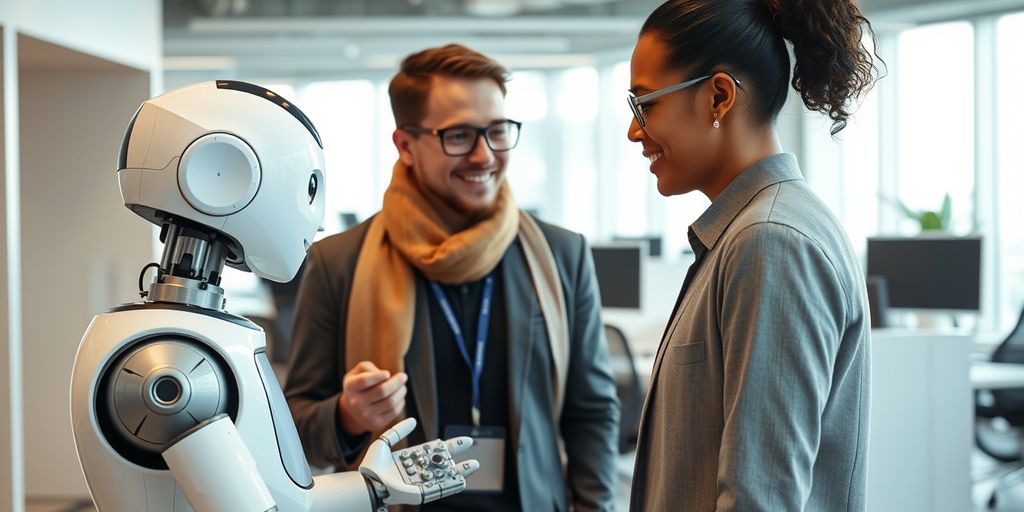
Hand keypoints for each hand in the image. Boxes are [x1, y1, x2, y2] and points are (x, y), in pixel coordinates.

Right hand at [338, 361, 407, 435]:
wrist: (354, 409)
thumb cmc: (360, 385)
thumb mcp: (358, 372)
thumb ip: (368, 368)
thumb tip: (386, 376)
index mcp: (351, 386)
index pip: (365, 380)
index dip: (378, 376)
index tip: (387, 373)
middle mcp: (356, 403)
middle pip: (382, 391)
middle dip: (397, 382)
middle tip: (403, 376)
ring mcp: (366, 416)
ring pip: (391, 401)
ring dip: (401, 391)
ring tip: (402, 387)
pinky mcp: (376, 424)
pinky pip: (394, 411)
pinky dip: (400, 402)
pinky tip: (399, 397)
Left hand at [359, 418, 479, 505]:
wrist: (370, 482)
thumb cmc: (373, 465)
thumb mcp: (385, 442)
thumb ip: (398, 431)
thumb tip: (413, 420)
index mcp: (411, 459)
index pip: (433, 450)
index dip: (447, 444)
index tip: (461, 440)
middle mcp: (418, 470)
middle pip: (442, 461)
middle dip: (457, 454)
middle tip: (470, 446)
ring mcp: (421, 481)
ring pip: (444, 475)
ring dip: (460, 470)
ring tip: (474, 465)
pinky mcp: (422, 493)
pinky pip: (440, 489)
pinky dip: (452, 485)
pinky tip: (463, 479)